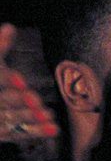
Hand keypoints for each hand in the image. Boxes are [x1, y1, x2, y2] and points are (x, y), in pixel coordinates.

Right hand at [0, 24, 58, 145]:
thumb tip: (9, 27)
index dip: (6, 80)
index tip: (21, 81)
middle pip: (2, 101)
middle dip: (18, 100)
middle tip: (36, 99)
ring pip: (10, 119)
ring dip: (30, 118)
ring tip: (49, 114)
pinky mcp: (0, 133)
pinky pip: (18, 133)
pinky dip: (36, 131)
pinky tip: (54, 128)